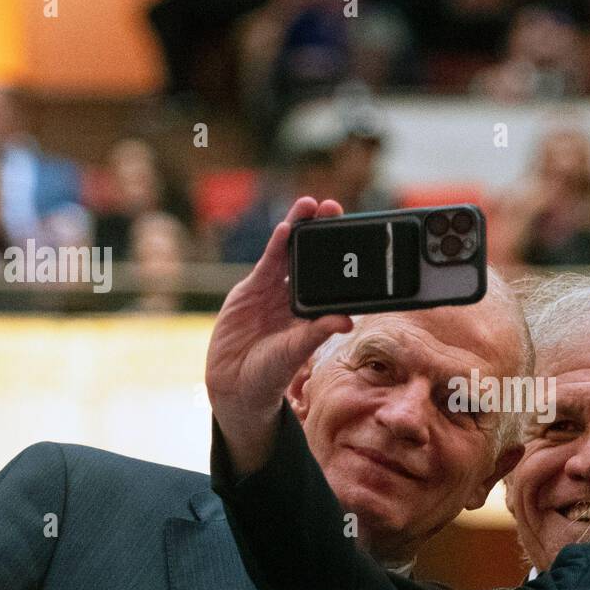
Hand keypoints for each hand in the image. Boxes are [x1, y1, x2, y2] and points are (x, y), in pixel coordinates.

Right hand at [206, 196, 352, 475]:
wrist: (234, 384)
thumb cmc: (270, 374)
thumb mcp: (296, 352)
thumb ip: (317, 334)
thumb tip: (347, 322)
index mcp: (313, 313)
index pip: (331, 279)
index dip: (342, 258)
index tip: (355, 237)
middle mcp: (295, 298)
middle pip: (311, 258)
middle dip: (321, 233)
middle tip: (334, 208)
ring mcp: (273, 292)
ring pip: (288, 253)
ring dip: (299, 229)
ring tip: (311, 205)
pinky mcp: (251, 290)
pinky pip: (267, 263)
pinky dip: (276, 245)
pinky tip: (286, 228)